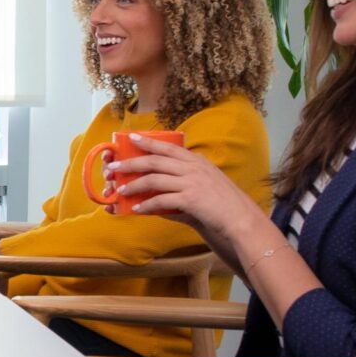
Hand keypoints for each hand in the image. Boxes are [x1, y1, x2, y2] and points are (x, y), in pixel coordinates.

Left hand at [103, 134, 260, 233]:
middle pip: (155, 161)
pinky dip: (147, 205)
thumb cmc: (224, 204)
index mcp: (197, 161)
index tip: (132, 137)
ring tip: (120, 190)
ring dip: (134, 185)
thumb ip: (186, 182)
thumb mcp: (207, 184)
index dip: (148, 142)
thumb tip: (164, 189)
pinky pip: (162, 201)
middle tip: (114, 166)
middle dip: (131, 162)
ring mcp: (192, 183)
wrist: (241, 219)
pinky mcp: (191, 199)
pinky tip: (138, 210)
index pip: (169, 147)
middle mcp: (193, 168)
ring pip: (154, 179)